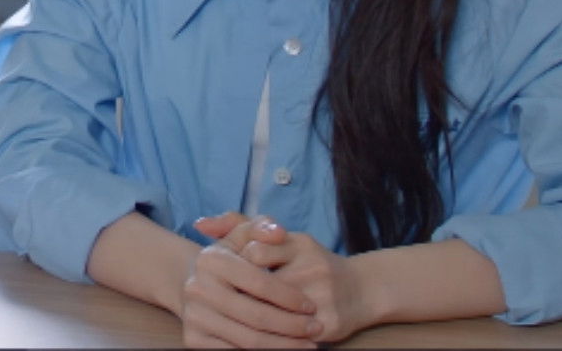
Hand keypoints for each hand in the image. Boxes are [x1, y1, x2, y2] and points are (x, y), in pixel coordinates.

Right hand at [178, 212, 320, 347]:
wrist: (197, 287)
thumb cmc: (231, 262)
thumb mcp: (243, 238)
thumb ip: (262, 227)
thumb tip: (278, 232)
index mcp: (210, 260)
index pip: (259, 282)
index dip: (289, 297)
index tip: (311, 307)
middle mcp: (197, 288)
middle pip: (256, 316)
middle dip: (291, 326)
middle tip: (315, 329)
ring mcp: (194, 317)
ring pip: (248, 341)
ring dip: (283, 346)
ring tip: (308, 345)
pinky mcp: (193, 340)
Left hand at [240, 231, 377, 343]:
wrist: (363, 290)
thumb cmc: (310, 263)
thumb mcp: (281, 238)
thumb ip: (239, 226)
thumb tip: (198, 224)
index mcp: (300, 245)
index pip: (254, 253)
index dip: (238, 269)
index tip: (233, 277)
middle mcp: (313, 267)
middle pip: (262, 285)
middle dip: (242, 296)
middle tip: (229, 303)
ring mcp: (323, 297)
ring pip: (273, 314)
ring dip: (254, 319)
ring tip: (241, 320)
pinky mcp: (329, 324)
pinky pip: (291, 336)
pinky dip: (273, 338)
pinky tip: (260, 337)